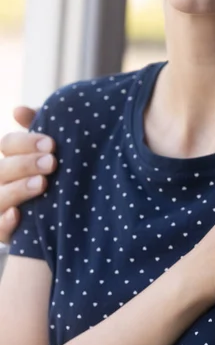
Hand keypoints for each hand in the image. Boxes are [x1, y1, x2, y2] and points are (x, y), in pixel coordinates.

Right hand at [0, 107, 56, 242]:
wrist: (78, 220)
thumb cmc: (65, 176)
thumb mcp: (56, 154)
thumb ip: (44, 129)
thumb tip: (18, 111)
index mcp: (14, 160)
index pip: (7, 145)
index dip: (24, 143)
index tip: (52, 144)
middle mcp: (3, 182)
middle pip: (1, 169)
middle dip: (25, 164)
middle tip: (52, 163)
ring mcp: (2, 208)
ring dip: (17, 189)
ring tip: (42, 184)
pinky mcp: (6, 234)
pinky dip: (4, 222)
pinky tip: (17, 215)